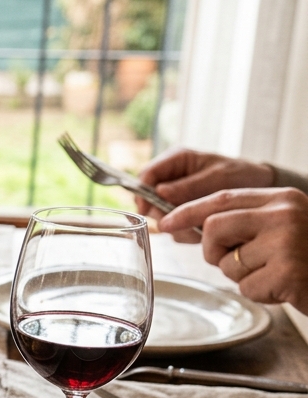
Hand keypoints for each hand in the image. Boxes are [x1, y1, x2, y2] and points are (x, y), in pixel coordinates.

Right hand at [137, 148, 275, 242]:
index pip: (147, 175)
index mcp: (177, 160)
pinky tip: (202, 229)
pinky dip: (185, 231)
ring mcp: (175, 197)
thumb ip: (188, 186)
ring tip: (200, 225)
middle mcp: (172, 178)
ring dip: (176, 225)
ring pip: (159, 216)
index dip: (143, 192)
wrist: (260, 190)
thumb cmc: (242, 175)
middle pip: (148, 199)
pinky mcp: (181, 212)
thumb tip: (159, 192)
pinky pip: (172, 226)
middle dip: (163, 212)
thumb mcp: (217, 178)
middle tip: (182, 220)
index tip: (148, 209)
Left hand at [159, 187, 307, 312]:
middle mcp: (284, 214)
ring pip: (228, 263)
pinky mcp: (288, 271)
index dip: (188, 211)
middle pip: (214, 228)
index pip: (222, 198)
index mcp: (282, 198)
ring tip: (273, 273)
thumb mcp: (283, 226)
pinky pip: (247, 287)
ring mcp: (287, 242)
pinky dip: (260, 293)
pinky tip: (284, 287)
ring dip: (243, 276)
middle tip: (234, 260)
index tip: (165, 222)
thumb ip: (248, 221)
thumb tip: (194, 225)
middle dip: (213, 250)